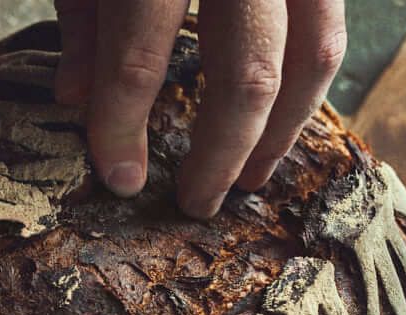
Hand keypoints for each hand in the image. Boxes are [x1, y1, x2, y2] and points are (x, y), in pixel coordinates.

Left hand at [55, 0, 346, 217]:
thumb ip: (84, 20)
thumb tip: (75, 99)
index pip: (137, 60)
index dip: (122, 127)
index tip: (120, 180)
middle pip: (248, 74)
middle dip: (222, 151)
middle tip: (197, 203)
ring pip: (313, 56)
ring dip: (282, 130)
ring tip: (250, 179)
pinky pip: (330, 28)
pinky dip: (308, 83)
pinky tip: (279, 122)